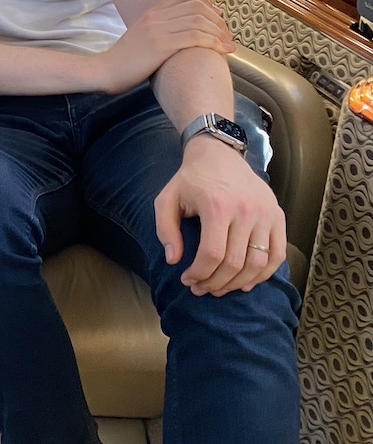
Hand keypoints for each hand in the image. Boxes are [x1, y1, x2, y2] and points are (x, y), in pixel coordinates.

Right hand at [94, 0, 232, 92]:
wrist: (104, 71)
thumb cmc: (122, 62)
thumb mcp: (138, 39)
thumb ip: (154, 32)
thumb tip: (173, 37)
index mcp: (149, 14)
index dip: (205, 2)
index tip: (217, 15)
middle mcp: (154, 17)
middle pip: (196, 6)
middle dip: (217, 19)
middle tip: (227, 33)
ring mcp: (157, 30)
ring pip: (199, 21)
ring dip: (219, 33)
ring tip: (228, 45)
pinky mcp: (160, 45)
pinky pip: (195, 37)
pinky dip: (213, 43)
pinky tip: (221, 51)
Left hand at [155, 137, 286, 295]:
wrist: (220, 155)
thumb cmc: (190, 180)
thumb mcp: (167, 199)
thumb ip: (165, 230)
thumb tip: (173, 260)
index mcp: (218, 206)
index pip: (212, 254)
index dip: (199, 273)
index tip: (187, 280)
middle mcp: (246, 210)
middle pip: (235, 263)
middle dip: (215, 283)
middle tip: (201, 289)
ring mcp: (266, 214)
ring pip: (259, 263)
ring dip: (238, 283)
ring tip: (220, 288)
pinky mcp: (278, 216)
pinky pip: (278, 254)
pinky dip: (264, 274)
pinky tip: (246, 282)